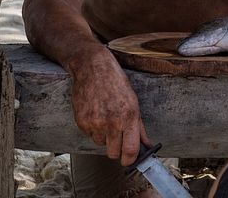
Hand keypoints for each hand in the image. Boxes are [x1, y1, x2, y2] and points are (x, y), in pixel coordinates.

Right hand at [68, 47, 150, 165]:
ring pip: (100, 143)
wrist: (92, 67)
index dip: (130, 160)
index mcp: (129, 117)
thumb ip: (139, 127)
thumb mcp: (133, 102)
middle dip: (116, 149)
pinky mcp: (82, 121)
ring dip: (103, 135)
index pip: (130, 150)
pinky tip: (95, 112)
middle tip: (117, 138)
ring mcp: (95, 123)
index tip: (129, 160)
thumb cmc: (115, 82)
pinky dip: (92, 127)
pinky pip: (89, 134)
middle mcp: (112, 122)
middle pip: (113, 153)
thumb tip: (145, 145)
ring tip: (105, 116)